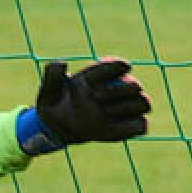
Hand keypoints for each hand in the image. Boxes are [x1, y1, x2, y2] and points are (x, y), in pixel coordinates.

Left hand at [33, 57, 150, 145]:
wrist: (59, 128)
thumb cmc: (54, 106)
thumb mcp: (47, 91)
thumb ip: (52, 75)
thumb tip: (62, 63)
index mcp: (102, 74)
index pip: (118, 65)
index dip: (114, 68)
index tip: (95, 79)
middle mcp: (118, 89)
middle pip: (135, 85)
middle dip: (117, 91)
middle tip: (95, 98)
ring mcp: (125, 108)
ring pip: (144, 103)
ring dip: (125, 108)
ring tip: (104, 113)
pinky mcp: (128, 126)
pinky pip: (141, 125)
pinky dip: (131, 126)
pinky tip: (111, 127)